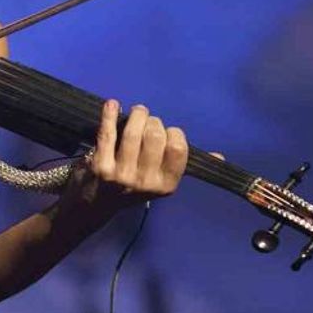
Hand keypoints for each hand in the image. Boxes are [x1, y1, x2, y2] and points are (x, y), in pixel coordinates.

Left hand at [60, 99, 188, 227]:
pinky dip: (110, 115)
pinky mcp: (100, 166)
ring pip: (133, 133)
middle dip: (152, 121)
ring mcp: (122, 174)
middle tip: (146, 119)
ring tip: (135, 112)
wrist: (93, 207)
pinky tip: (112, 105)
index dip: (172, 132)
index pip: (178, 148)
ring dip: (135, 115)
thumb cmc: (130, 188)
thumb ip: (181, 165)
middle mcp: (146, 182)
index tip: (165, 131)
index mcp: (166, 184)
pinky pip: (108, 133)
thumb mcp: (159, 183)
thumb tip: (220, 157)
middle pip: (156, 136)